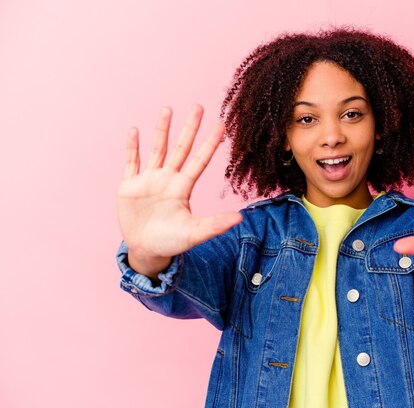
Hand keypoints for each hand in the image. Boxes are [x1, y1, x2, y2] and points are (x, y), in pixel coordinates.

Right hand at [117, 105, 241, 276]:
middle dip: (189, 128)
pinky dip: (132, 147)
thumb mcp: (194, 233)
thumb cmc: (172, 242)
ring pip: (157, 149)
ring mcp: (149, 180)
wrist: (146, 251)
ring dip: (161, 130)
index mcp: (183, 188)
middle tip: (198, 106)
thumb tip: (240, 218)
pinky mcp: (130, 186)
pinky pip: (132, 162)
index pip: (200, 160)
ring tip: (167, 109)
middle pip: (180, 148)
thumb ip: (215, 224)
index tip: (221, 125)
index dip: (210, 143)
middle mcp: (168, 179)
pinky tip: (135, 131)